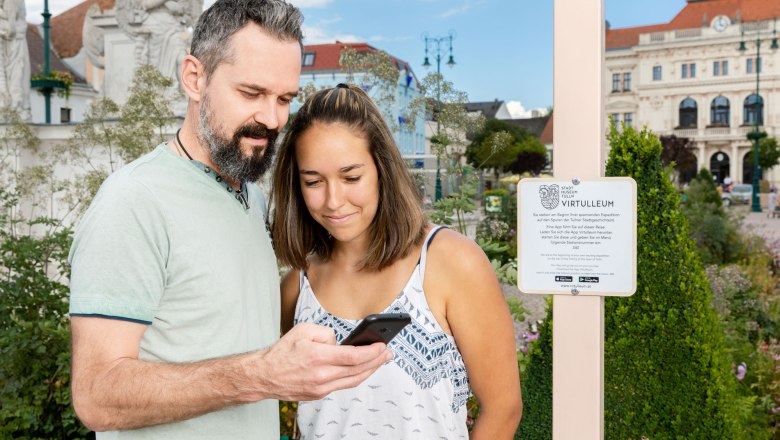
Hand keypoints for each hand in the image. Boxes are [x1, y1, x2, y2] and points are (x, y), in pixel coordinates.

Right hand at [250, 323, 391, 400]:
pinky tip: (362, 369)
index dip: (372, 352)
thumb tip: (340, 343)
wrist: (264, 375)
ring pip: (353, 381)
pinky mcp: (318, 394)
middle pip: (358, 370)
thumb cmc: (281, 351)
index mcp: (319, 357)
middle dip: (377, 361)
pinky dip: (355, 377)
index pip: (354, 356)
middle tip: (388, 353)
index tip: (382, 346)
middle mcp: (322, 376)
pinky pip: (343, 385)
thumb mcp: (303, 330)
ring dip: (370, 371)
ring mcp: (321, 388)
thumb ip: (326, 334)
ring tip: (380, 361)